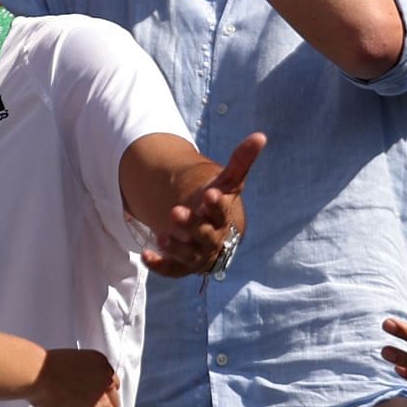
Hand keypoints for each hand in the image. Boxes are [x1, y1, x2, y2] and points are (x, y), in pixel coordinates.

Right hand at [28, 348, 119, 406]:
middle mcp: (105, 383)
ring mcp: (100, 402)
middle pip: (113, 404)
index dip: (103, 397)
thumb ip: (80, 376)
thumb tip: (75, 393)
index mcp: (101, 365)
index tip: (92, 403)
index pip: (112, 385)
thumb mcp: (70, 362)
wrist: (35, 373)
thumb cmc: (42, 366)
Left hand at [143, 132, 263, 278]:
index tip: (209, 193)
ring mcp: (198, 255)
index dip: (217, 205)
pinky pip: (172, 270)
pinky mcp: (183, 266)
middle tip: (176, 212)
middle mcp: (214, 240)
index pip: (223, 213)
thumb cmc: (217, 205)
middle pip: (205, 235)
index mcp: (225, 219)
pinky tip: (145, 255)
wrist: (212, 233)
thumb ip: (240, 162)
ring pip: (189, 255)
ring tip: (161, 236)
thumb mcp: (227, 183)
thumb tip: (260, 136)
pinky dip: (160, 265)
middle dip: (192, 225)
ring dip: (176, 248)